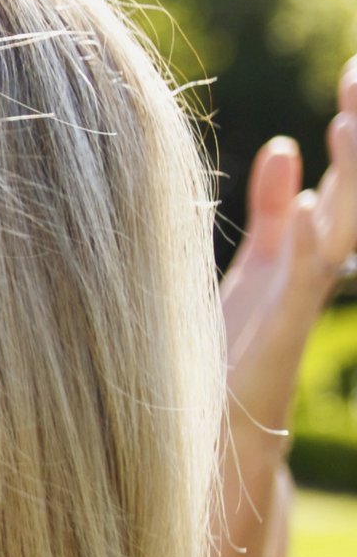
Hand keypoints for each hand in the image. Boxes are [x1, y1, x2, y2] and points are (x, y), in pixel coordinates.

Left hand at [221, 54, 356, 443]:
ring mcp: (298, 300)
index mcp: (306, 247)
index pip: (342, 174)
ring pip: (340, 229)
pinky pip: (300, 285)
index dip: (355, 127)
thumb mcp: (253, 263)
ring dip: (347, 177)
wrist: (213, 433)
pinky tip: (308, 210)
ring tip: (345, 123)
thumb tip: (287, 146)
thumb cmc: (227, 347)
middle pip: (353, 190)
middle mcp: (311, 269)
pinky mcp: (276, 334)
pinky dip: (305, 246)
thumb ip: (272, 208)